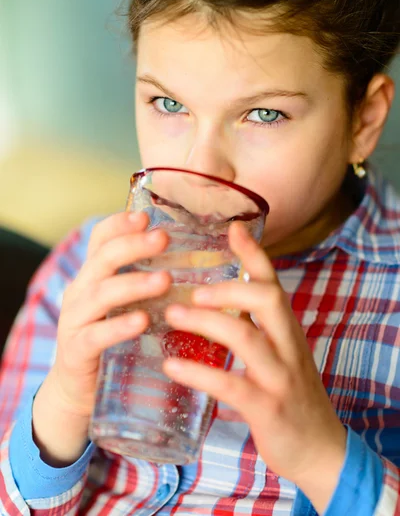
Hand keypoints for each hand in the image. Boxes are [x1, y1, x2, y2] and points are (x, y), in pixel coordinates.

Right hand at [33, 211, 170, 464]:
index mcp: (93, 276)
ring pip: (101, 294)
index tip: (146, 217)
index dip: (119, 224)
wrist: (79, 390)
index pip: (100, 239)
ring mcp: (75, 320)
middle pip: (102, 259)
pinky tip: (141, 320)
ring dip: (133, 284)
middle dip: (133, 246)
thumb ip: (148, 282)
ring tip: (164, 279)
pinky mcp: (77, 350)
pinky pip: (97, 335)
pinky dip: (119, 326)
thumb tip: (194, 259)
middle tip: (163, 238)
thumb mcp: (124, 304)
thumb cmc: (112, 340)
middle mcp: (80, 291)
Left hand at [164, 222, 345, 513]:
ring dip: (206, 322)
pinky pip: (231, 385)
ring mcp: (280, 376)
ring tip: (171, 315)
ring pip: (246, 336)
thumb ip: (257, 329)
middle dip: (229, 287)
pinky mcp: (268, 408)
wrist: (319, 449)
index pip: (273, 283)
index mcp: (287, 330)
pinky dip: (199, 372)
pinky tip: (171, 365)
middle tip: (190, 288)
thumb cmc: (290, 396)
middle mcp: (288, 346)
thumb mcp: (280, 355)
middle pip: (268, 299)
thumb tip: (218, 306)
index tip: (233, 228)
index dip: (255, 254)